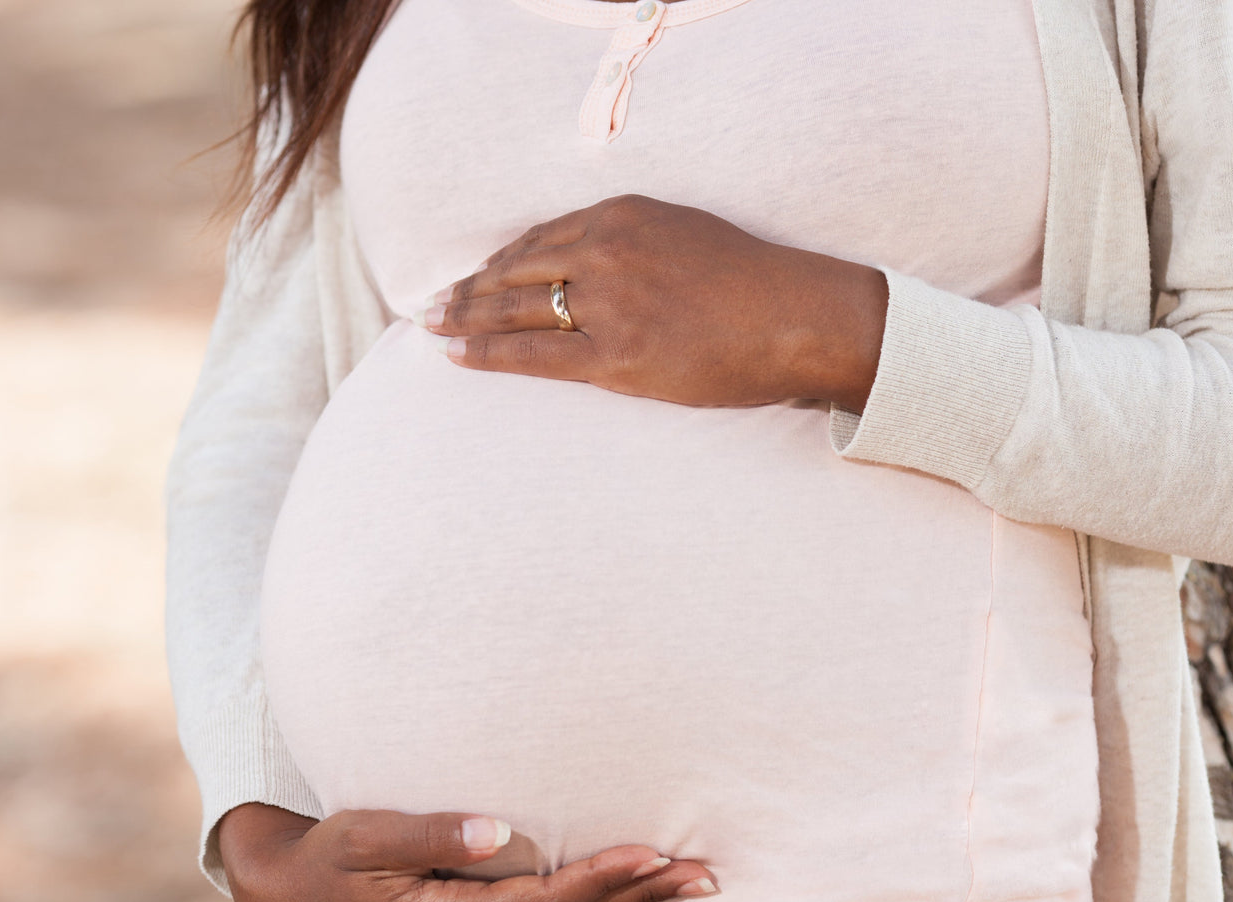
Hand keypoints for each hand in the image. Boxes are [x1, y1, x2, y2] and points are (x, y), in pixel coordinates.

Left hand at [414, 194, 887, 413]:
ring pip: (515, 309)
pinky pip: (533, 352)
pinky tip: (456, 355)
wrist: (800, 318)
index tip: (472, 275)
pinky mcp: (616, 353)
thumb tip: (587, 266)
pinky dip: (486, 352)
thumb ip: (632, 243)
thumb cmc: (752, 285)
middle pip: (515, 269)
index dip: (498, 261)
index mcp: (623, 216)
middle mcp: (607, 250)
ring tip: (432, 329)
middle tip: (432, 306)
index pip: (540, 238)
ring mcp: (608, 302)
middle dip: (468, 289)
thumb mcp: (685, 235)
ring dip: (465, 318)